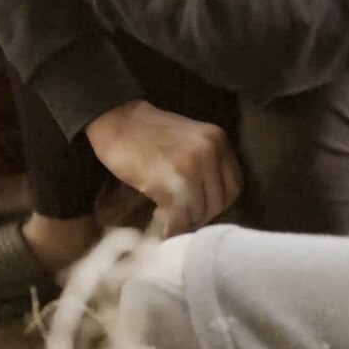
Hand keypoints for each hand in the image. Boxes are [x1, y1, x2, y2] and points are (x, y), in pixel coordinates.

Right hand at [86, 101, 242, 236]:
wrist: (116, 121)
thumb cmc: (147, 132)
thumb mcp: (188, 138)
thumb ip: (204, 161)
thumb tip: (206, 197)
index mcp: (217, 140)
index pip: (233, 186)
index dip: (218, 203)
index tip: (201, 208)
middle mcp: (208, 153)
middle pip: (218, 201)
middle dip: (202, 216)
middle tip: (186, 220)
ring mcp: (188, 169)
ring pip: (199, 211)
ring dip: (186, 222)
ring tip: (173, 223)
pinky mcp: (165, 184)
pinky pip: (177, 215)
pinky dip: (172, 227)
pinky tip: (163, 227)